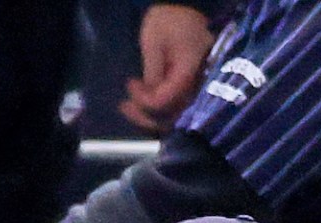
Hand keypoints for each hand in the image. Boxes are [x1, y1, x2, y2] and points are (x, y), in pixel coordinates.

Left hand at [125, 3, 213, 129]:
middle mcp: (196, 79)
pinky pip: (174, 99)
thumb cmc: (167, 19)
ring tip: (129, 105)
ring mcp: (193, 81)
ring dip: (150, 112)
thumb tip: (149, 98)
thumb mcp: (154, 43)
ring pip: (174, 109)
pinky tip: (141, 98)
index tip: (130, 85)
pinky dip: (157, 103)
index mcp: (188, 69)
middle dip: (146, 114)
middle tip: (125, 106)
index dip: (145, 101)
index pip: (166, 99)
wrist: (182, 5)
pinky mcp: (188, 80)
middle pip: (173, 111)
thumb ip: (153, 72)